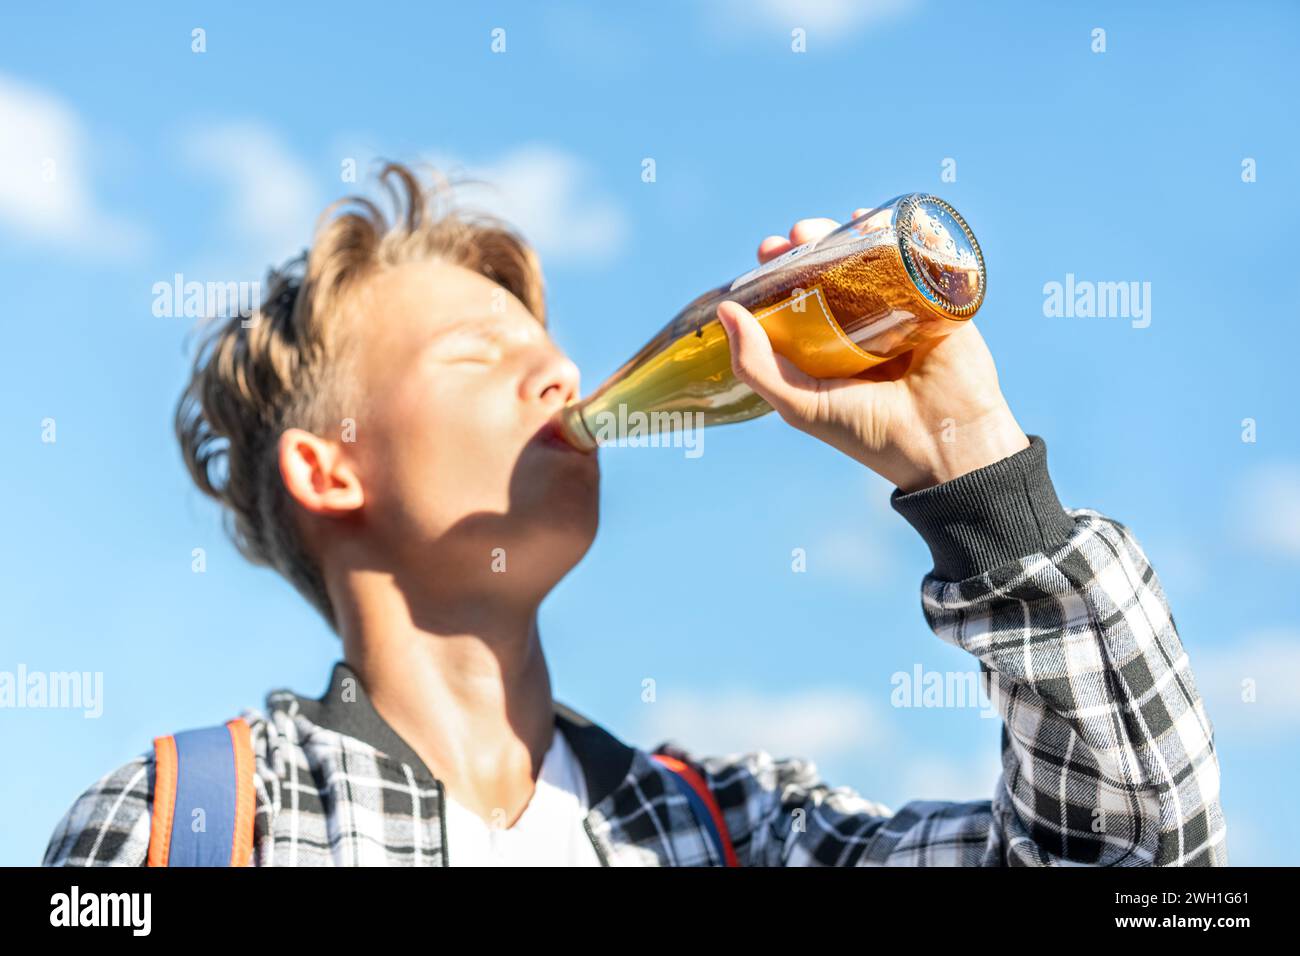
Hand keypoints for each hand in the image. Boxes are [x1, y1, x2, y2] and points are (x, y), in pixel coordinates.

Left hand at [717, 212, 1028, 491]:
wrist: (944, 445)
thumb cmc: (869, 433)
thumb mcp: (800, 405)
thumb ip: (757, 366)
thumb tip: (725, 310)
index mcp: (825, 351)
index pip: (794, 299)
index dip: (775, 274)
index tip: (763, 254)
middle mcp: (859, 328)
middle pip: (826, 272)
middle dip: (802, 248)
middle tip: (788, 239)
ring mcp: (898, 310)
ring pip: (864, 259)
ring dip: (838, 235)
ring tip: (818, 230)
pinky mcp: (936, 300)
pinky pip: (912, 257)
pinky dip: (890, 232)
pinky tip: (866, 220)